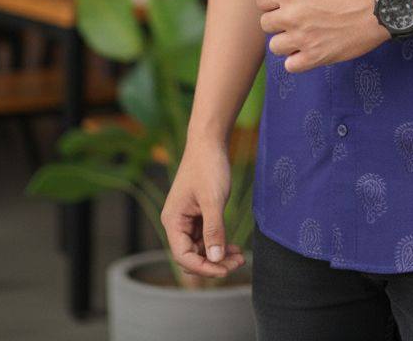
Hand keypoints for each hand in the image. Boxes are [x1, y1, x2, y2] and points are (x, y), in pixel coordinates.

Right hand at [160, 139, 245, 279]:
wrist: (209, 142)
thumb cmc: (208, 166)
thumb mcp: (213, 200)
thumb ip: (214, 230)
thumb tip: (215, 258)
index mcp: (173, 221)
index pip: (183, 256)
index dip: (204, 267)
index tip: (225, 270)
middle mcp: (177, 223)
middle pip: (192, 256)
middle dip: (213, 263)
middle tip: (237, 263)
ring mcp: (187, 220)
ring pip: (201, 249)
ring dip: (218, 255)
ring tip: (240, 257)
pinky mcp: (198, 215)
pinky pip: (206, 238)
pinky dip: (219, 244)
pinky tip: (234, 247)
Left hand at [255, 0, 389, 72]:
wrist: (380, 5)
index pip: (261, 0)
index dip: (273, 1)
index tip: (289, 2)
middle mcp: (292, 14)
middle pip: (266, 24)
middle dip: (279, 20)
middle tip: (300, 18)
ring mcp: (303, 38)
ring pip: (275, 46)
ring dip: (287, 41)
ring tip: (306, 34)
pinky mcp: (316, 57)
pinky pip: (290, 66)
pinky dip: (297, 60)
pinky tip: (310, 49)